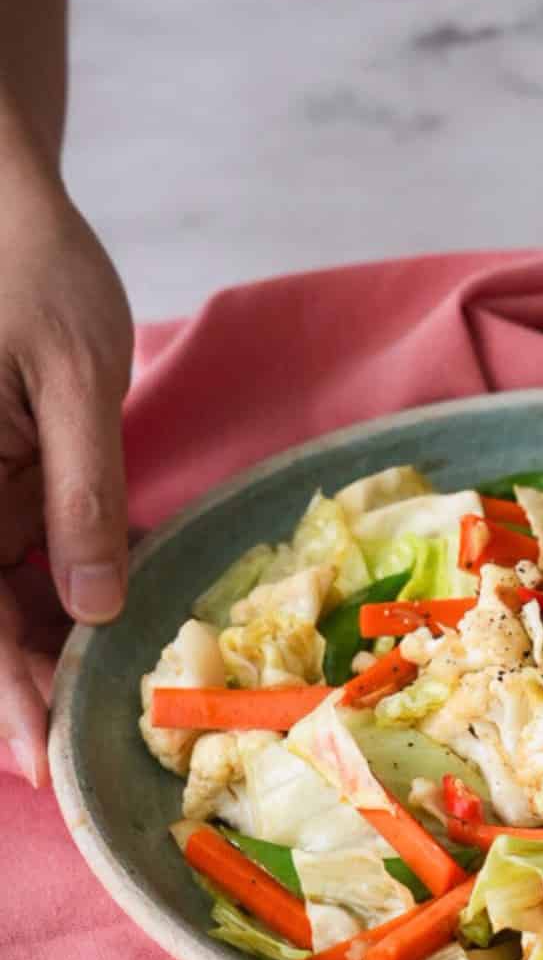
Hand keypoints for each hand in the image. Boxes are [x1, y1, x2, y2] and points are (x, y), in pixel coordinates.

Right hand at [0, 179, 132, 786]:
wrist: (6, 202)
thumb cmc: (30, 269)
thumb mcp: (73, 380)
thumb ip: (79, 496)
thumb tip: (93, 608)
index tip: (37, 757)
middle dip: (24, 689)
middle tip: (82, 753)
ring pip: (3, 600)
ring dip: (48, 653)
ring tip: (109, 709)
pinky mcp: (6, 483)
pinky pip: (28, 557)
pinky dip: (71, 594)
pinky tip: (114, 630)